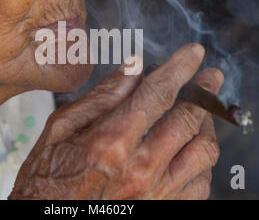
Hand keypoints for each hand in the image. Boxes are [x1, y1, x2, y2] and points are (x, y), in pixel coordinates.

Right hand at [9, 43, 223, 199]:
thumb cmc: (48, 177)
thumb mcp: (61, 128)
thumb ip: (101, 97)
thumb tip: (134, 67)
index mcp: (111, 141)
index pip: (158, 93)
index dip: (181, 68)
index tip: (194, 53)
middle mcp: (140, 167)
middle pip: (188, 119)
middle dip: (204, 91)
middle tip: (210, 77)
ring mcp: (156, 193)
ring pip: (203, 151)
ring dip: (206, 125)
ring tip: (199, 113)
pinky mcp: (164, 209)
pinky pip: (201, 182)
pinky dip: (203, 160)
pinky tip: (191, 149)